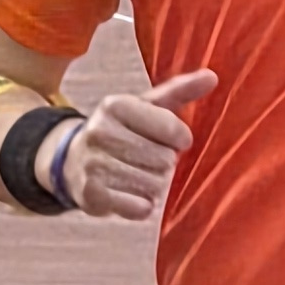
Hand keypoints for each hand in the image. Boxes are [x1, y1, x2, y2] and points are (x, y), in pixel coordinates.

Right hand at [57, 68, 216, 221]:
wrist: (72, 162)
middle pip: (165, 161)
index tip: (163, 139)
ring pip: (154, 185)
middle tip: (143, 160)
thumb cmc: (120, 132)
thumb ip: (179, 91)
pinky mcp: (91, 194)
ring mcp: (93, 163)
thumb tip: (212, 77)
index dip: (177, 140)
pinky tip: (128, 195)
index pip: (174, 131)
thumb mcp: (146, 107)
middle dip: (162, 165)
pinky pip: (140, 208)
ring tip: (134, 176)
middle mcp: (100, 131)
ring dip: (152, 186)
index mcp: (116, 105)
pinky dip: (141, 206)